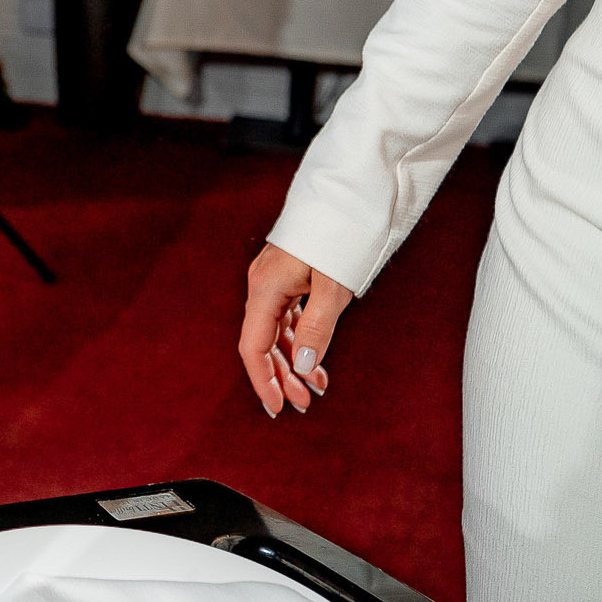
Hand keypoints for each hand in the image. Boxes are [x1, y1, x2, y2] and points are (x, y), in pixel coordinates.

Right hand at [240, 243, 352, 416]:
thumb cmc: (341, 236)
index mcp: (266, 288)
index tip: (278, 407)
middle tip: (306, 404)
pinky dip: (301, 340)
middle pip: (262, 342)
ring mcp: (275, 280)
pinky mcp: (288, 276)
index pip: (253, 347)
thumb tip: (305, 367)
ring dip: (293, 361)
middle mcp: (263, 285)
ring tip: (317, 387)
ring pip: (276, 331)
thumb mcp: (334, 287)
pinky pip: (287, 317)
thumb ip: (317, 328)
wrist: (347, 194)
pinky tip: (317, 358)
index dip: (263, 380)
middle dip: (282, 376)